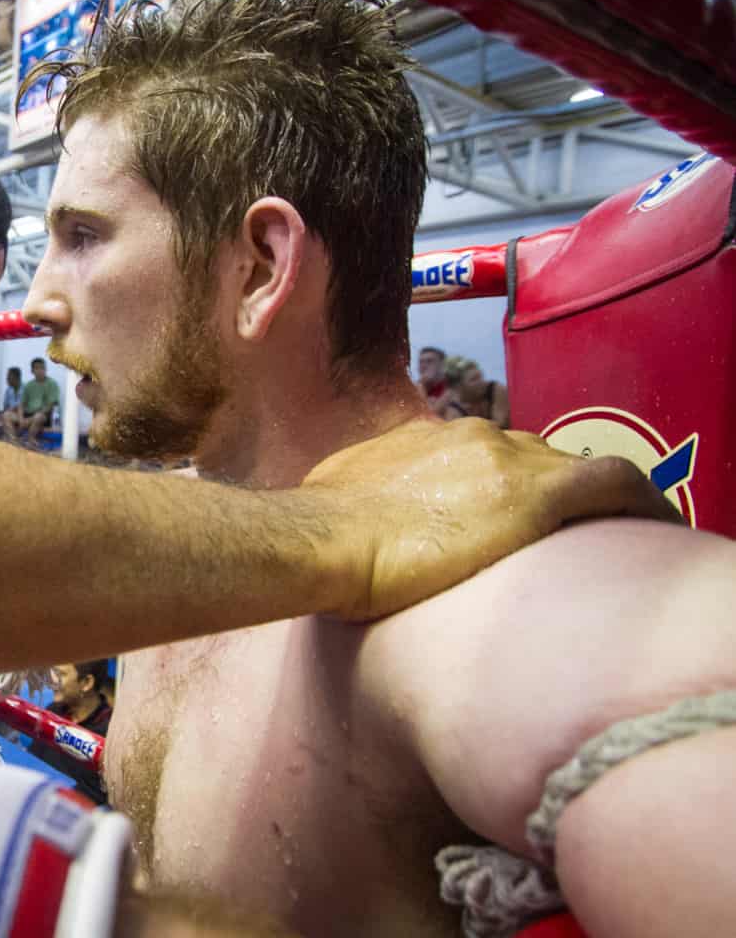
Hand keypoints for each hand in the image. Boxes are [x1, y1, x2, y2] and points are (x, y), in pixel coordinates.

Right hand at [302, 417, 679, 620]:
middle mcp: (471, 437)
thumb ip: (364, 497)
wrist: (322, 540)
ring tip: (606, 537)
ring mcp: (505, 461)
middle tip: (558, 534)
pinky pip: (613, 485)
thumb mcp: (337, 500)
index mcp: (425, 440)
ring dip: (586, 500)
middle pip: (531, 456)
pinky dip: (642, 502)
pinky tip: (662, 525)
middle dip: (548, 489)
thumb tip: (355, 517)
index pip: (484, 454)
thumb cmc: (316, 534)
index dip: (506, 482)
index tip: (509, 517)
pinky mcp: (536, 494)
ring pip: (571, 468)